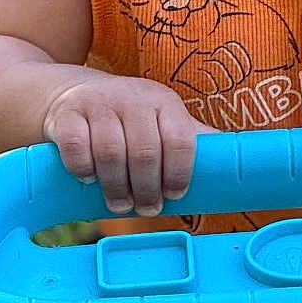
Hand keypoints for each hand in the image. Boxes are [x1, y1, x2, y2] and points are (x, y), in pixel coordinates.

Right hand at [42, 73, 207, 216]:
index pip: (180, 141)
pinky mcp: (67, 113)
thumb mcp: (162, 120)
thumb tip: (233, 163)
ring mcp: (98, 103)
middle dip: (147, 189)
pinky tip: (89, 178)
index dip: (179, 174)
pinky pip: (76, 147)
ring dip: (116, 187)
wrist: (75, 94)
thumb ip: (191, 140)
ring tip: (120, 204)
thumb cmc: (129, 118)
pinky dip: (83, 169)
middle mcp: (133, 98)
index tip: (174, 195)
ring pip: (110, 153)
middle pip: (145, 153)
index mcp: (164, 102)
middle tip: (146, 208)